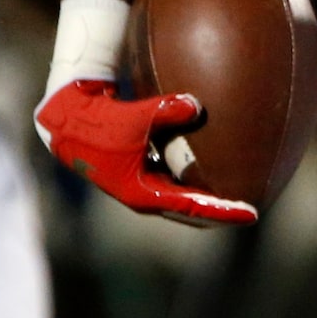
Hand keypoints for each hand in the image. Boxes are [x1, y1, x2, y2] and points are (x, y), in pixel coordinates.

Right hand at [34, 77, 256, 224]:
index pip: (193, 208)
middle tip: (250, 207)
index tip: (251, 213)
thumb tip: (197, 104)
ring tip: (236, 190)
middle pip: (191, 212)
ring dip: (206, 197)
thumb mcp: (134, 118)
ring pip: (182, 198)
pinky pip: (174, 179)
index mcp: (143, 195)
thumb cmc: (96, 123)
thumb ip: (166, 111)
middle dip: (219, 212)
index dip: (224, 211)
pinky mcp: (138, 170)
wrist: (65, 121)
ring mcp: (140, 185)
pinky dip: (193, 176)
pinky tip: (212, 160)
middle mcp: (144, 195)